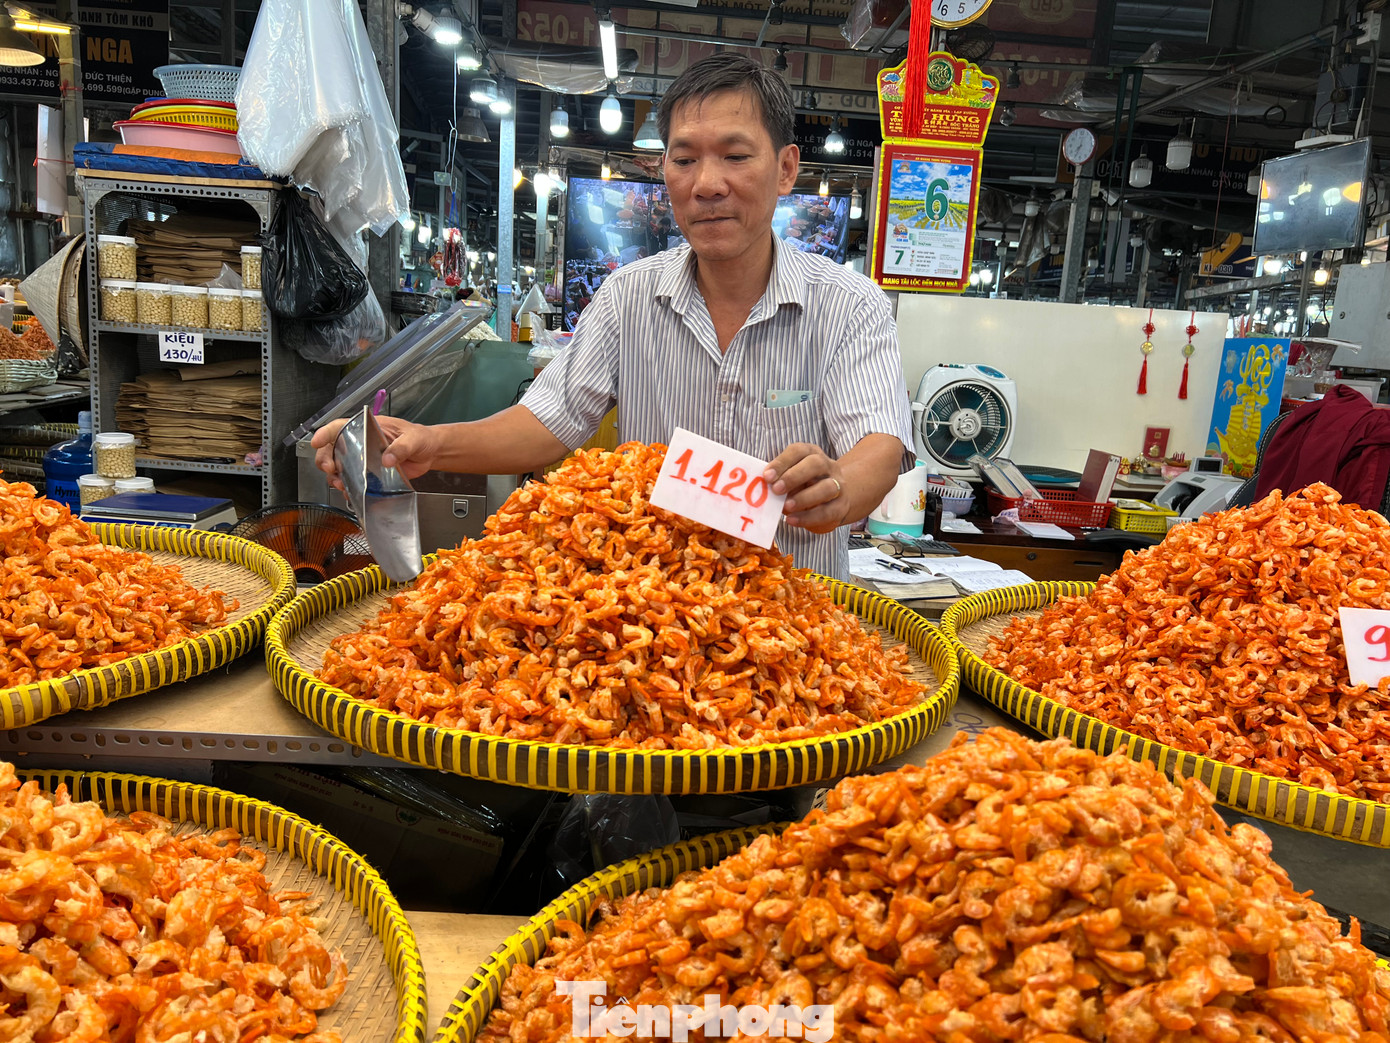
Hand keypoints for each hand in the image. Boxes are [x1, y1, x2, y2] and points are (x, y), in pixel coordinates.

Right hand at [309, 415, 437, 491]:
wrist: (429, 453)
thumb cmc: (420, 438)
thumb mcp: (413, 438)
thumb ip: (401, 447)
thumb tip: (387, 459)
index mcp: (368, 427)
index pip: (340, 426)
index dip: (325, 433)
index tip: (317, 441)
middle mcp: (361, 443)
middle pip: (332, 448)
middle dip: (325, 459)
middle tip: (330, 469)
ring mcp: (363, 459)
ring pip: (338, 466)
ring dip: (334, 476)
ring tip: (340, 484)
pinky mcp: (369, 474)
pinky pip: (352, 481)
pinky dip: (348, 488)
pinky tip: (349, 492)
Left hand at [763, 443, 847, 533]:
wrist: (831, 500)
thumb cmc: (803, 485)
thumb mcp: (791, 477)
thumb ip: (778, 479)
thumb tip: (760, 486)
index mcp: (811, 453)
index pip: (799, 451)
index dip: (782, 462)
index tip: (767, 476)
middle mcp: (827, 466)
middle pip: (815, 464)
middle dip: (794, 477)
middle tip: (776, 490)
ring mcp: (838, 485)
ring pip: (827, 487)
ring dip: (805, 497)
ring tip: (786, 507)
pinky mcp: (841, 505)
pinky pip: (827, 511)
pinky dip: (808, 517)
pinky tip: (792, 520)